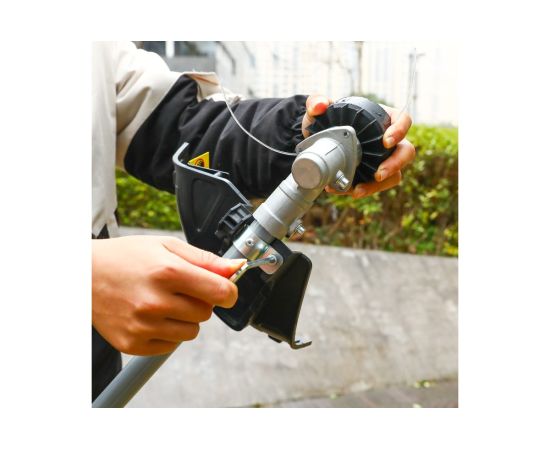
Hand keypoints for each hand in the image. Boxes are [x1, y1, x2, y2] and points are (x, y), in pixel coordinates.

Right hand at [92, 235, 244, 355]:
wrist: (83, 276)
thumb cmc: (126, 257)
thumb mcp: (166, 246)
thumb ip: (205, 259)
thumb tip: (236, 268)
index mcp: (167, 272)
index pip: (220, 292)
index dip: (229, 291)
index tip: (225, 289)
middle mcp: (155, 301)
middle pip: (206, 313)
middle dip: (200, 301)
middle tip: (179, 288)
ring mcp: (142, 326)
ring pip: (191, 332)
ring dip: (185, 319)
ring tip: (162, 302)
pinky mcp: (132, 344)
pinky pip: (171, 346)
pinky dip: (167, 333)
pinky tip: (151, 316)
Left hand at [302, 95, 415, 197]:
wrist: (316, 142)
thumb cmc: (325, 121)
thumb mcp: (318, 110)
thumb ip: (316, 103)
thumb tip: (321, 106)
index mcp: (383, 118)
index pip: (403, 120)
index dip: (400, 130)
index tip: (386, 141)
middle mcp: (387, 140)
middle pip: (406, 152)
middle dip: (395, 164)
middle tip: (378, 174)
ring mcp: (382, 159)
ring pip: (394, 174)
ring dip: (379, 185)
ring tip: (358, 190)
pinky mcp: (371, 175)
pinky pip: (375, 186)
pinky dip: (361, 190)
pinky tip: (344, 190)